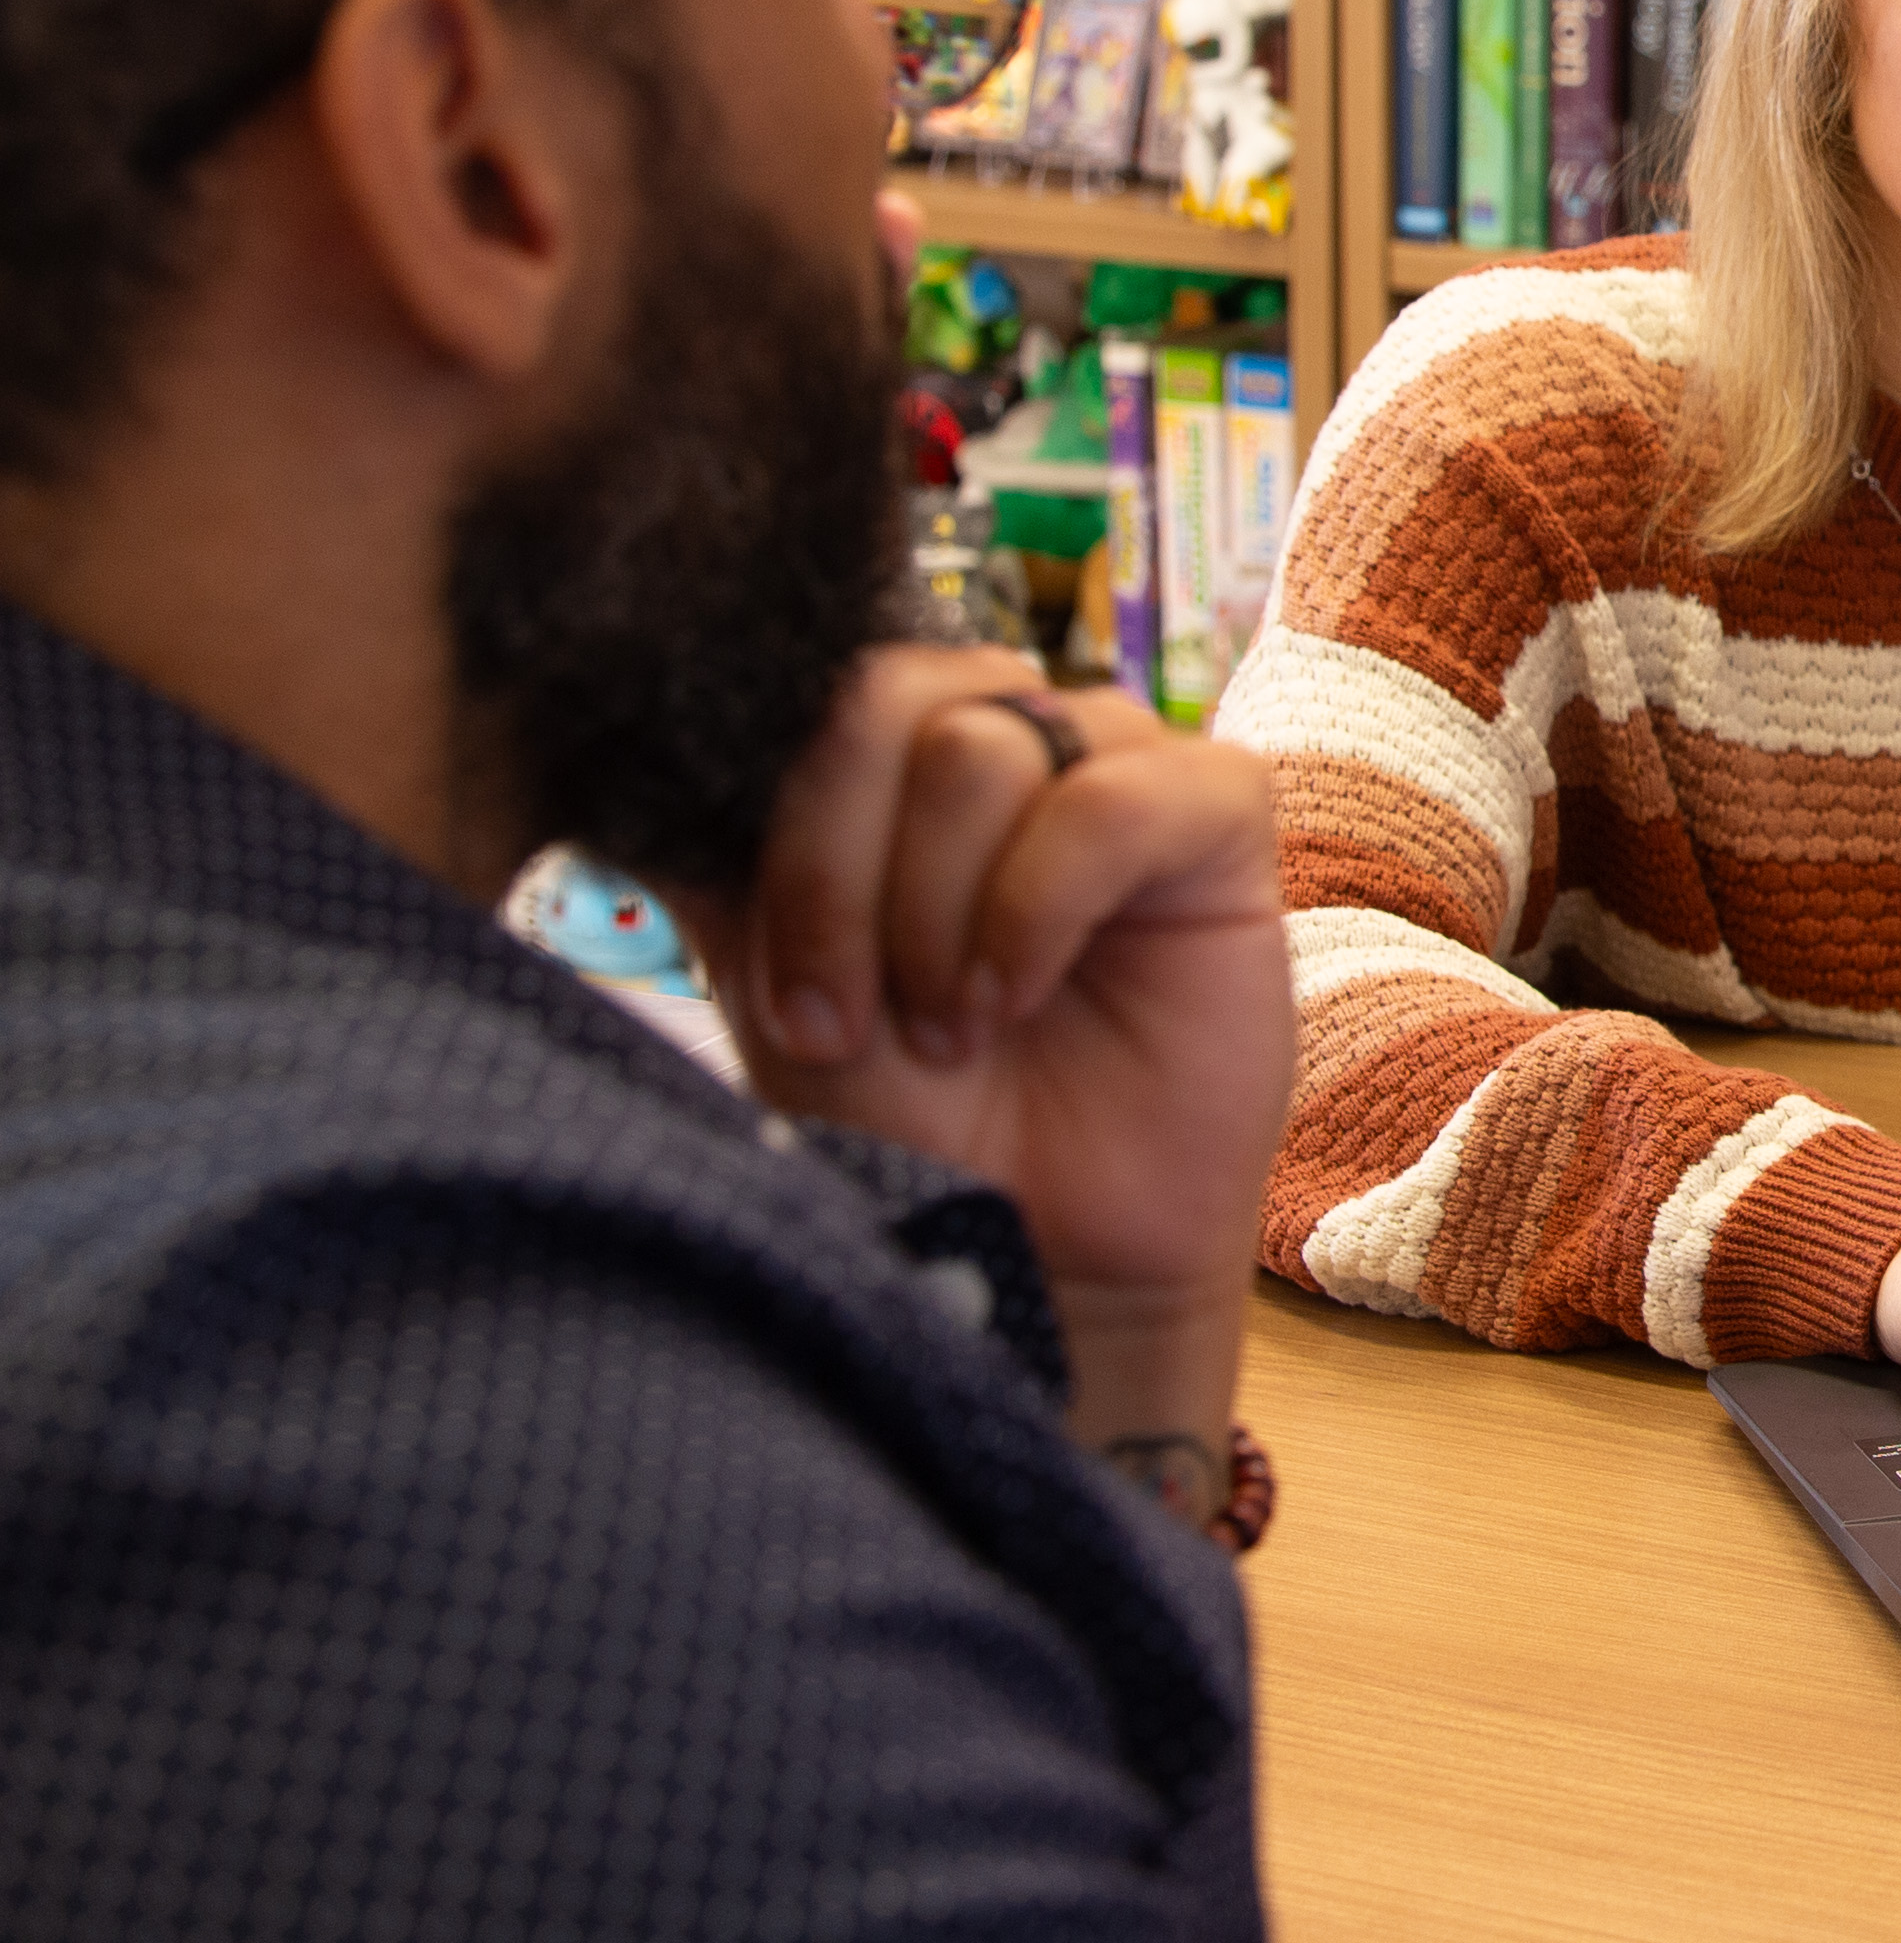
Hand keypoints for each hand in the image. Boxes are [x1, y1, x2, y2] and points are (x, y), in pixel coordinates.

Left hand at [685, 646, 1291, 1480]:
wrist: (1051, 1241)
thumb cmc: (925, 1120)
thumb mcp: (784, 995)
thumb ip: (728, 875)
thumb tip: (644, 770)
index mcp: (894, 760)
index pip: (809, 701)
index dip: (782, 845)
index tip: (786, 1007)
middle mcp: (1002, 734)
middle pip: (886, 702)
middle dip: (839, 875)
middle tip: (851, 1020)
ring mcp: (1112, 760)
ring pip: (982, 748)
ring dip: (938, 911)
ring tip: (953, 1028)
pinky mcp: (1215, 808)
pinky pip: (1107, 802)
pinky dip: (1036, 910)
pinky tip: (1015, 996)